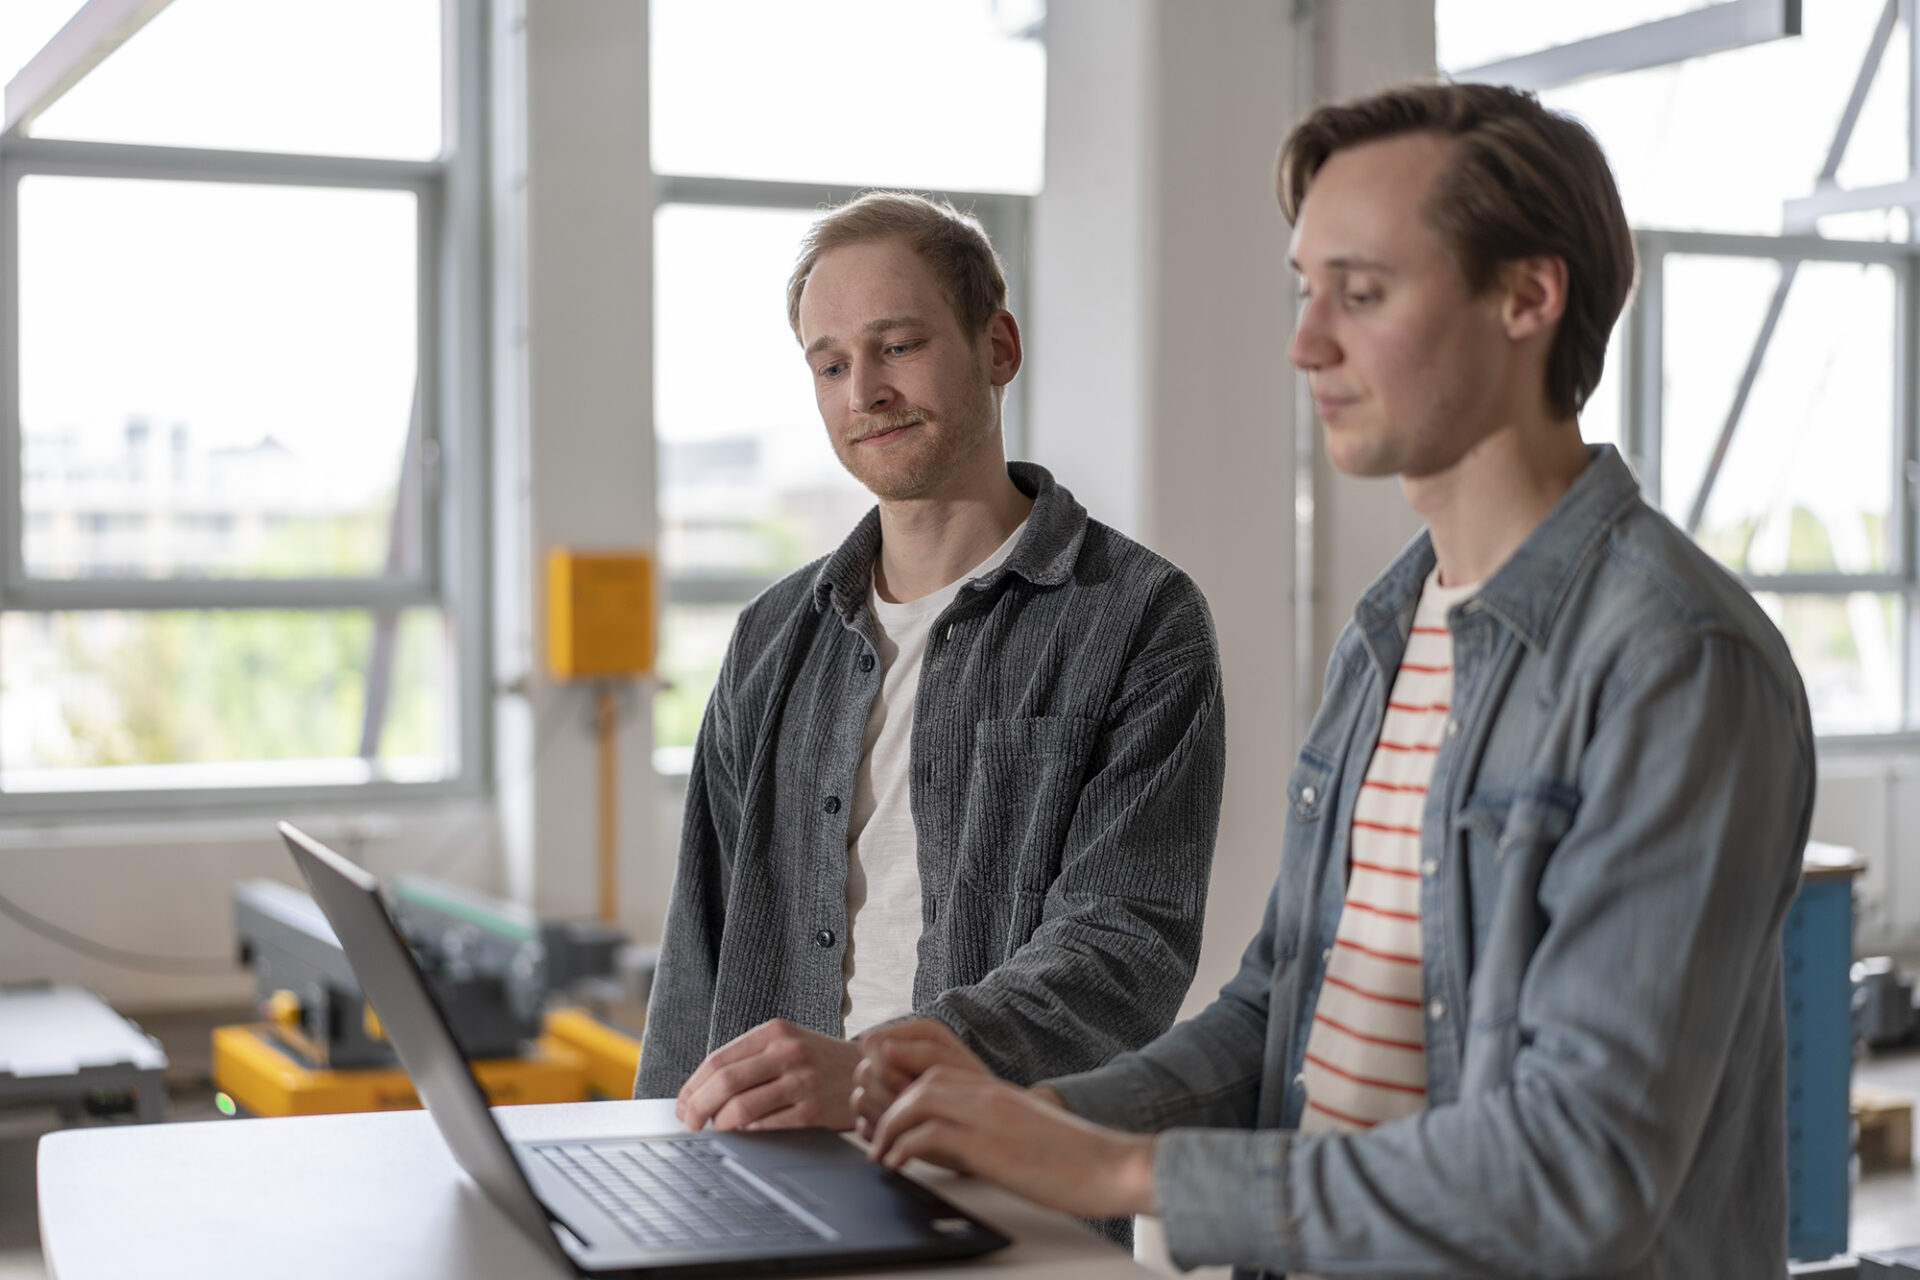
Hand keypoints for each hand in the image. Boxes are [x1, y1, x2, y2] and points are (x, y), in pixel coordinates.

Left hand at [675, 1019, 863, 1131]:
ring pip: (742, 1108)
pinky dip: (748, 1134)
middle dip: (697, 1108)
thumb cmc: (819, 1061)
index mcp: (774, 1032)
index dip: (692, 1087)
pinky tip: (746, 1134)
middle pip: (725, 1082)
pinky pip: (766, 1127)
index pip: (718, 1059)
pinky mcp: (813, 1111)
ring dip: (720, 1125)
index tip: (682, 1106)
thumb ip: (749, 1060)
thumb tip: (701, 1093)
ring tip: (716, 1131)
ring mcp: (802, 1082)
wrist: (868, 1072)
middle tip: (689, 1124)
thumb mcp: (787, 1044)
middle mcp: (788, 1053)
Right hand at [850, 1018, 989, 1138]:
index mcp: (909, 1038)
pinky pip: (860, 1127)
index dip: (887, 1066)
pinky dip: (879, 1134)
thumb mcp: (959, 1068)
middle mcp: (890, 1061)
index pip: (872, 1043)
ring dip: (885, 1115)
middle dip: (889, 1094)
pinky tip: (904, 1136)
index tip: (911, 1084)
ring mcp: (880, 1091)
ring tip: (914, 1123)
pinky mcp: (876, 1120)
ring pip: (859, 1100)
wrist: (982, 1129)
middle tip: (917, 1109)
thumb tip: (885, 1047)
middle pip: (863, 1073)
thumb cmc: (977, 1092)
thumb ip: (925, 1053)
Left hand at [867, 1067, 1156, 1219]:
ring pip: (920, 1098)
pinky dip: (905, 1147)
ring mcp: (991, 1117)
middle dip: (890, 1101)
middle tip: (876, 1132)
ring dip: (891, 1123)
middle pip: (923, 1078)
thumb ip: (998, 1129)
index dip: (905, 1085)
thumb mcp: (1029, 1134)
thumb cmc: (1080, 1160)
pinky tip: (897, 1164)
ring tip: (881, 1152)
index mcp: (1000, 1092)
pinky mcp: (992, 1147)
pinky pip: (931, 1135)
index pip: (938, 1070)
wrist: (1116, 1166)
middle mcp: (992, 1096)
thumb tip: (972, 1145)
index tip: (887, 1110)